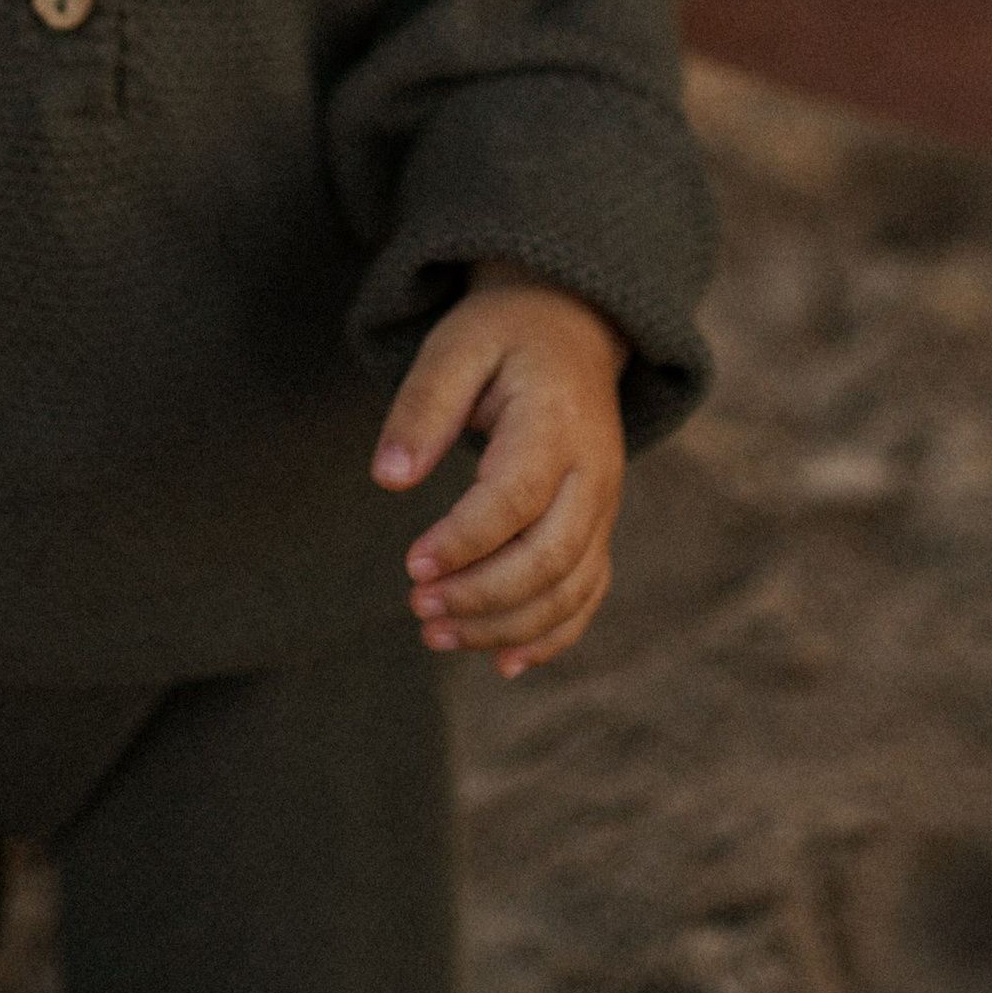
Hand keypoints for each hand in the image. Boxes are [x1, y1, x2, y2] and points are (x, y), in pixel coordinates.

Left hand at [371, 262, 626, 678]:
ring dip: (507, 625)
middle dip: (483, 595)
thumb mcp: (455, 347)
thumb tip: (389, 478)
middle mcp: (593, 471)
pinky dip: (552, 636)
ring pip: (569, 586)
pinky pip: (587, 594)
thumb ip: (422, 407)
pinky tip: (503, 664)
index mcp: (556, 421)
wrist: (572, 328)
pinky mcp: (598, 527)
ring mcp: (603, 505)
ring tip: (436, 635)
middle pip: (551, 555)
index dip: (465, 541)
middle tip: (417, 609)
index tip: (412, 567)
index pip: (516, 498)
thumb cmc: (502, 338)